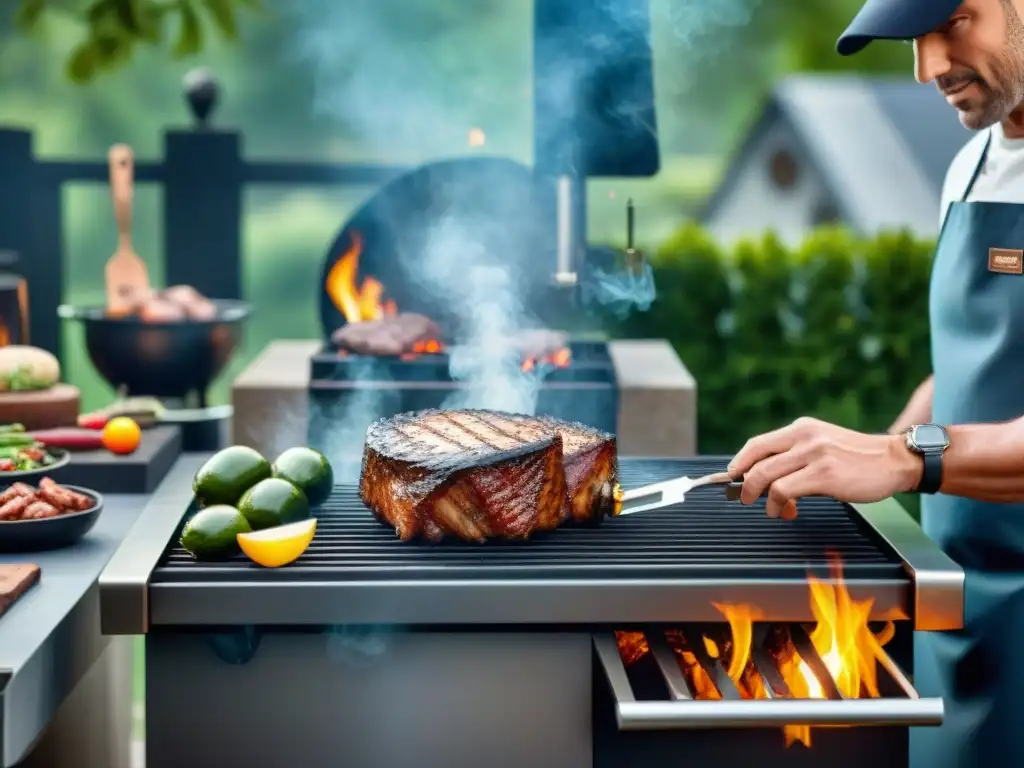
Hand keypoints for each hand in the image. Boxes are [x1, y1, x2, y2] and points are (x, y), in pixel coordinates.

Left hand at [727, 417, 923, 518]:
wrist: (895, 461)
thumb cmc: (858, 459)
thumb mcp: (823, 445)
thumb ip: (795, 455)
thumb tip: (765, 477)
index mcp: (801, 428)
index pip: (757, 443)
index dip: (738, 462)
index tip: (732, 477)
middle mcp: (804, 437)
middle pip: (756, 461)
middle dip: (743, 484)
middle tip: (744, 498)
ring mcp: (814, 455)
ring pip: (766, 476)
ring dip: (760, 498)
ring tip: (771, 509)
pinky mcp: (823, 474)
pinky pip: (783, 490)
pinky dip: (776, 504)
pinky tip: (785, 511)